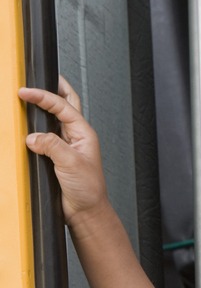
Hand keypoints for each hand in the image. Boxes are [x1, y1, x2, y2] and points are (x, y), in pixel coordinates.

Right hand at [19, 77, 108, 224]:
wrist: (85, 211)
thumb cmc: (88, 189)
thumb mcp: (70, 164)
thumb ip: (52, 146)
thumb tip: (33, 137)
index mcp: (83, 133)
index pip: (62, 106)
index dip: (44, 96)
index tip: (25, 92)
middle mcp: (75, 136)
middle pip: (65, 103)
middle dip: (54, 87)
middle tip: (39, 76)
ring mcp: (65, 145)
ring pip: (54, 118)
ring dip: (43, 107)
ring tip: (31, 96)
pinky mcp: (55, 156)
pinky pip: (43, 137)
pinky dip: (35, 128)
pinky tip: (27, 127)